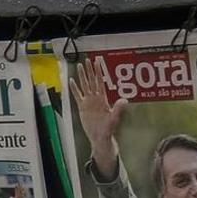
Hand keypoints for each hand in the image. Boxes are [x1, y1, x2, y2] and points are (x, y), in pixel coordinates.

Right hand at [70, 59, 126, 175]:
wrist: (100, 137)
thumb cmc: (108, 129)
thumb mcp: (114, 119)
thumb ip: (118, 109)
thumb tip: (124, 100)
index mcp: (102, 99)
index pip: (99, 82)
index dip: (98, 72)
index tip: (97, 62)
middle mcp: (95, 98)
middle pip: (91, 81)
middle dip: (89, 70)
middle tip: (87, 60)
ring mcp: (88, 102)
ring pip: (84, 86)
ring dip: (82, 76)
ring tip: (79, 66)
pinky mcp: (82, 107)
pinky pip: (77, 95)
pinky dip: (74, 88)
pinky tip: (72, 81)